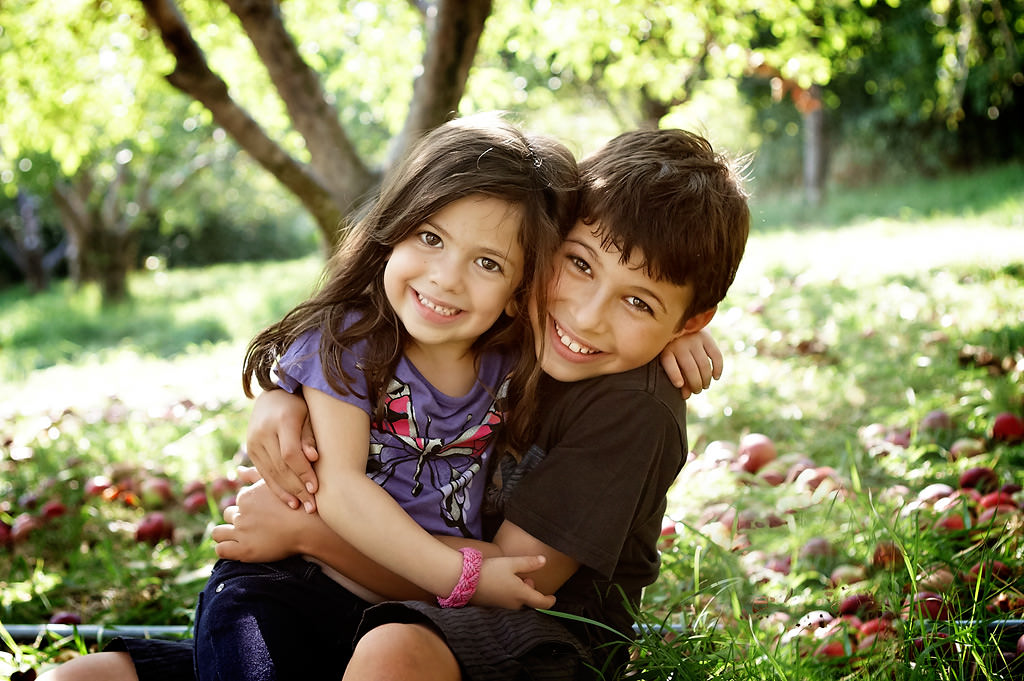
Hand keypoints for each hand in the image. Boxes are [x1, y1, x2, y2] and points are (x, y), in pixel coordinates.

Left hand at [212, 480, 315, 562]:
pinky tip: (238, 549)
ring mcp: (241, 531)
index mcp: (248, 496)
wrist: (313, 527)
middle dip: (239, 519)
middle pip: (230, 514)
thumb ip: (257, 476)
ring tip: (242, 538)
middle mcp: (241, 512)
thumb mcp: (280, 484)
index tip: (264, 513)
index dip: (251, 506)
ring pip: (218, 532)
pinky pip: (221, 550)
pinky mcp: (244, 550)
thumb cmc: (301, 504)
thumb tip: (239, 470)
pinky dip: (225, 549)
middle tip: (257, 525)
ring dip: (227, 534)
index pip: (240, 499)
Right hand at [246, 389, 319, 511]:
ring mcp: (253, 442)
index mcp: (281, 421)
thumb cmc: (299, 406)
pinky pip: (263, 473)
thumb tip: (313, 457)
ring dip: (287, 493)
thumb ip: (310, 436)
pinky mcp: (251, 450)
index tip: (316, 488)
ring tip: (303, 507)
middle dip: (297, 488)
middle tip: (313, 506)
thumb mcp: (309, 415)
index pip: (290, 453)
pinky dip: (276, 488)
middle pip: (280, 466)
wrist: (273, 396)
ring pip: (270, 473)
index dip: (303, 472)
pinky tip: (289, 501)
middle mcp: (263, 432)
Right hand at [469, 555, 555, 609]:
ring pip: (517, 600)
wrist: (464, 581)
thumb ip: (529, 563)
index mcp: (522, 595)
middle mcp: (514, 604)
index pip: (541, 603)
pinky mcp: (493, 606)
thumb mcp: (512, 563)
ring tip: (512, 576)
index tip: (553, 598)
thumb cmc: (490, 571)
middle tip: (525, 576)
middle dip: (530, 589)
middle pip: (529, 600)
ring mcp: (502, 607)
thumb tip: (544, 561)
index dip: (549, 601)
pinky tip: (501, 582)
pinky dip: (509, 593)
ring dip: (519, 590)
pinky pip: (506, 601)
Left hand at [659, 328, 722, 398]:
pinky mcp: (706, 337)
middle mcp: (680, 343)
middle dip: (696, 384)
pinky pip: (716, 356)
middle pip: (690, 369)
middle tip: (697, 391)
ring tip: (705, 386)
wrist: (680, 324)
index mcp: (666, 350)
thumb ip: (678, 378)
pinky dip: (718, 368)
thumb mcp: (670, 361)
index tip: (679, 385)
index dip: (675, 376)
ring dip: (706, 380)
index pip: (670, 364)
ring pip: (704, 365)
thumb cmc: (673, 349)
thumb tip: (686, 396)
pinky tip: (716, 377)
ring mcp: (694, 339)